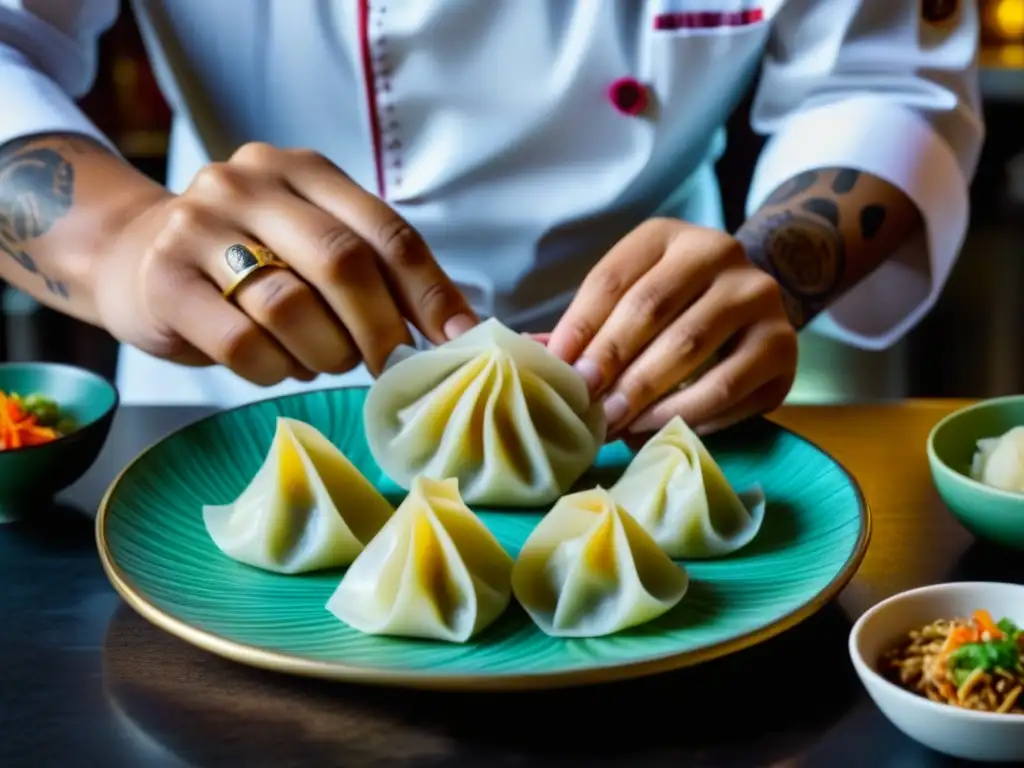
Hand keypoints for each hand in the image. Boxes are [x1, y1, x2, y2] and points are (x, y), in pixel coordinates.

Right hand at [93, 143, 475, 384]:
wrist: (135, 255)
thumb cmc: (249, 261)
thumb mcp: (312, 244)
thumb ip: (376, 272)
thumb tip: (455, 331)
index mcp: (304, 169)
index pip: (385, 230)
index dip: (429, 291)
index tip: (456, 340)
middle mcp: (249, 183)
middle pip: (340, 262)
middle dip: (379, 329)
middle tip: (390, 367)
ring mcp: (199, 225)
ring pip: (289, 306)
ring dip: (324, 352)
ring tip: (323, 359)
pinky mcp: (163, 278)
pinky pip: (241, 343)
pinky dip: (274, 369)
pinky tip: (277, 365)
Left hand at [547, 218, 797, 436]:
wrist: (755, 304)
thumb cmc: (674, 307)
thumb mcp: (632, 297)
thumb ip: (588, 324)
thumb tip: (530, 355)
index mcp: (667, 235)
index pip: (613, 278)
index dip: (580, 327)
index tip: (558, 371)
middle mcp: (719, 251)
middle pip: (651, 308)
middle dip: (610, 362)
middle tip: (584, 405)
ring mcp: (758, 296)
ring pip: (690, 348)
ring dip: (644, 394)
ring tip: (614, 425)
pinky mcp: (783, 344)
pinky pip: (729, 387)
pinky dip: (686, 414)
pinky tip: (657, 430)